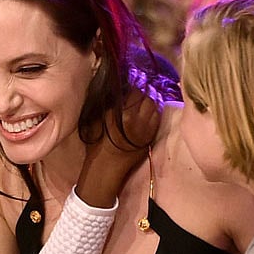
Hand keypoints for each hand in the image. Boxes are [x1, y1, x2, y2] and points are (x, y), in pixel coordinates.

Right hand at [76, 86, 162, 207]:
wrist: (106, 167)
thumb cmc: (97, 144)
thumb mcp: (97, 120)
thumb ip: (108, 104)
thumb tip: (115, 90)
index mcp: (123, 114)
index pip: (134, 92)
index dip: (131, 87)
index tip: (128, 87)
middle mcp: (138, 120)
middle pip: (147, 98)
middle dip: (142, 94)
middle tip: (135, 94)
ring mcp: (147, 129)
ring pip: (154, 107)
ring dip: (149, 102)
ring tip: (141, 103)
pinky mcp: (151, 136)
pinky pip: (157, 119)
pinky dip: (153, 113)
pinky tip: (145, 114)